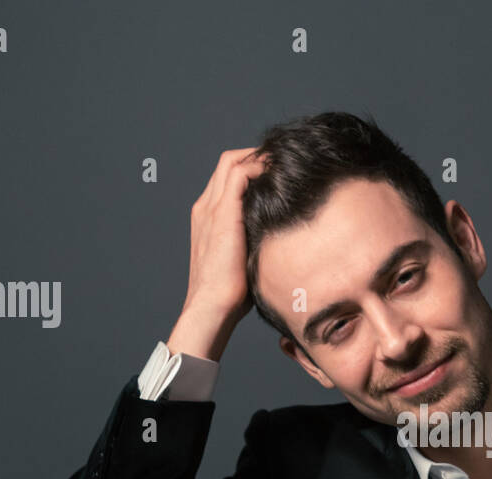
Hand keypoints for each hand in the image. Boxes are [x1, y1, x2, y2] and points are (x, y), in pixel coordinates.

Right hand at [169, 147, 269, 360]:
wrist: (213, 307)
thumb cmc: (232, 295)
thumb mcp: (247, 260)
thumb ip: (257, 243)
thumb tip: (286, 242)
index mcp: (209, 218)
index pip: (228, 178)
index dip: (253, 171)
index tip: (279, 177)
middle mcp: (206, 207)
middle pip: (228, 162)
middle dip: (257, 158)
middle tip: (285, 165)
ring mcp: (212, 208)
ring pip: (232, 161)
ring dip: (260, 158)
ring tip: (285, 164)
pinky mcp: (223, 213)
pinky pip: (239, 173)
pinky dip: (259, 166)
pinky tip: (280, 175)